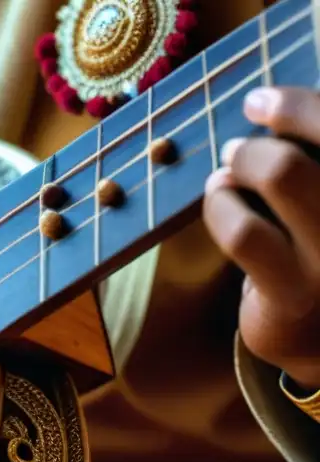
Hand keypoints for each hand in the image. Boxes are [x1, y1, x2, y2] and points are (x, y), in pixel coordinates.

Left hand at [203, 86, 319, 391]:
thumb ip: (310, 162)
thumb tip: (268, 107)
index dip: (299, 104)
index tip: (261, 100)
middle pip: (311, 147)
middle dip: (269, 131)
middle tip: (236, 146)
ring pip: (283, 174)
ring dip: (242, 164)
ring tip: (225, 175)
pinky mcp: (296, 294)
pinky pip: (245, 231)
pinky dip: (220, 205)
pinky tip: (219, 201)